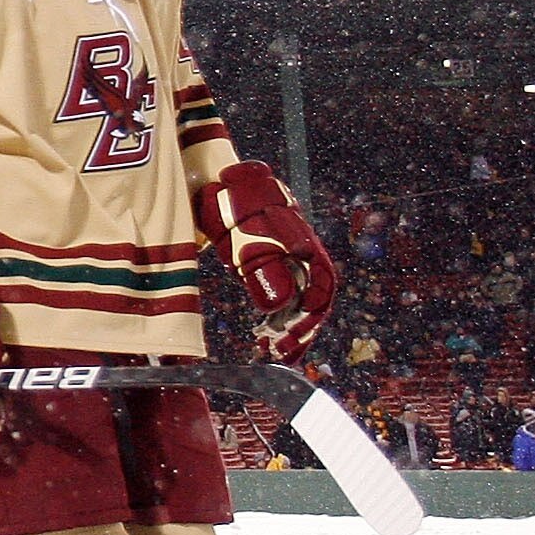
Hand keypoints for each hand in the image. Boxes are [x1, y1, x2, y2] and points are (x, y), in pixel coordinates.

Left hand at [196, 161, 336, 362]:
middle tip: (281, 357)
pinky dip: (278, 311)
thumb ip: (262, 271)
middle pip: (312, 299)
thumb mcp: (243, 239)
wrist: (216, 177)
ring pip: (299, 296)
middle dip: (299, 330)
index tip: (288, 346)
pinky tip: (265, 327)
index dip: (305, 323)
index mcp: (304, 248)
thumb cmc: (230, 205)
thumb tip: (277, 308)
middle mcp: (303, 253)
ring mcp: (289, 255)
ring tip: (271, 347)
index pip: (319, 293)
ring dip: (288, 323)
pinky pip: (284, 288)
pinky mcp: (273, 256)